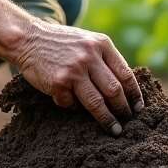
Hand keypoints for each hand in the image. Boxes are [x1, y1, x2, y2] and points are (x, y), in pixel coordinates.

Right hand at [14, 19, 144, 134]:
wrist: (28, 38)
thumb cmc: (62, 43)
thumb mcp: (88, 42)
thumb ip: (105, 59)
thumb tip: (126, 88)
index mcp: (101, 44)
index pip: (125, 74)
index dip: (134, 94)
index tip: (138, 108)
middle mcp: (89, 56)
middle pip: (114, 90)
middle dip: (123, 109)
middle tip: (128, 120)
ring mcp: (73, 71)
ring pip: (97, 102)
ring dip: (107, 119)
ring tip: (114, 129)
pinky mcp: (58, 83)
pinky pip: (72, 104)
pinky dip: (74, 107)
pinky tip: (70, 103)